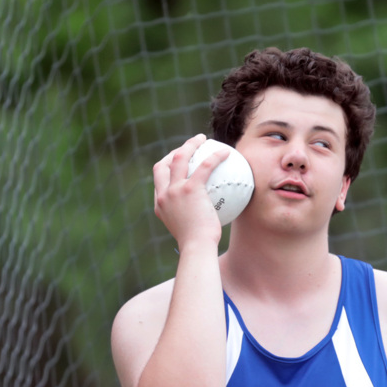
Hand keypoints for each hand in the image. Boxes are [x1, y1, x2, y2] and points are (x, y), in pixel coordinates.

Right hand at [152, 134, 226, 250]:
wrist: (197, 248)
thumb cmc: (199, 245)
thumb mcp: (191, 232)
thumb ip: (194, 219)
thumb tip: (209, 214)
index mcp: (160, 205)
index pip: (159, 180)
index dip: (167, 167)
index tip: (179, 163)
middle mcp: (163, 195)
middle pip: (163, 164)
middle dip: (173, 151)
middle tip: (189, 147)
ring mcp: (174, 191)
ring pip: (179, 157)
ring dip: (190, 144)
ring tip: (203, 139)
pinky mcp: (189, 189)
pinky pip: (204, 166)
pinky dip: (215, 156)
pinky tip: (226, 152)